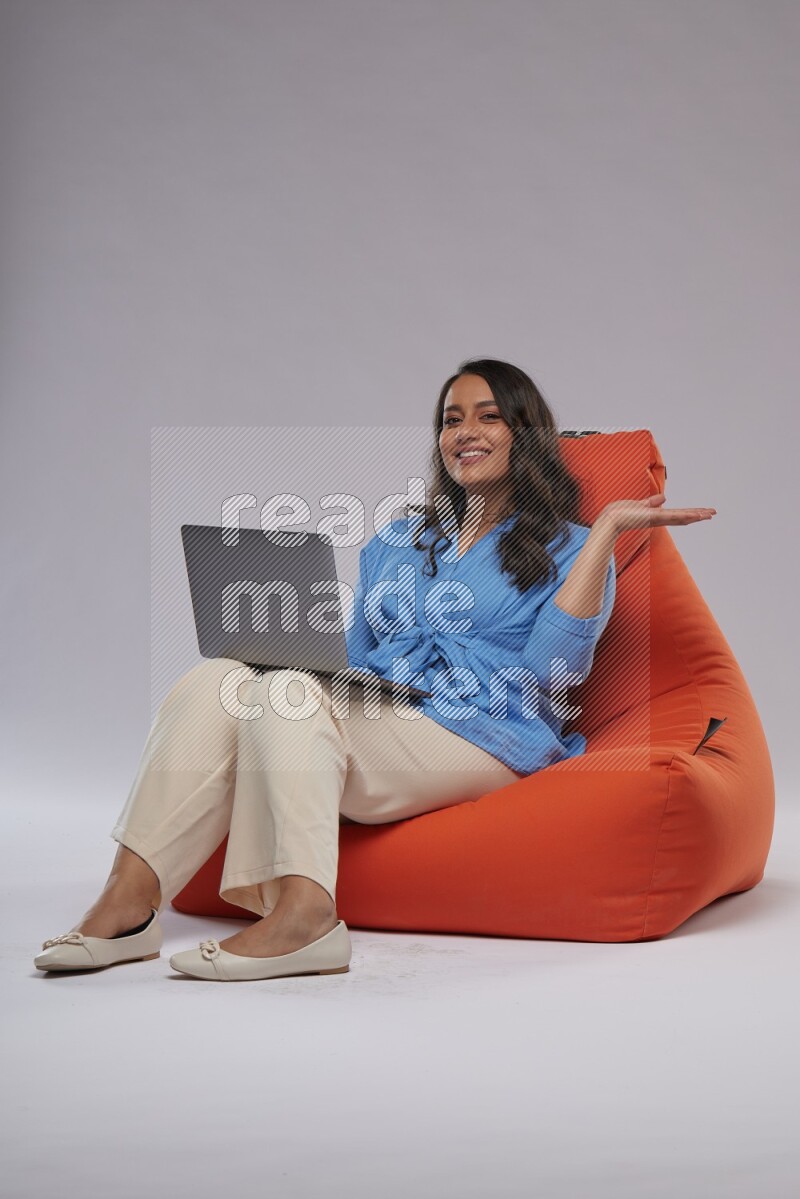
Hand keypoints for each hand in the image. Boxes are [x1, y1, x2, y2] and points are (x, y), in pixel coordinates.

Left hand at [599, 494, 716, 535]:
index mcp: (657, 515)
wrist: (611, 519)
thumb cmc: (621, 513)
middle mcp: (660, 519)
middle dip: (698, 514)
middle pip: (683, 516)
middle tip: (713, 513)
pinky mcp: (654, 518)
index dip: (691, 512)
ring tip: (710, 514)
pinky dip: (685, 516)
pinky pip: (673, 516)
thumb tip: (664, 498)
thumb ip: (652, 502)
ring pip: (681, 517)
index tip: (703, 511)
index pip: (678, 513)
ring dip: (696, 515)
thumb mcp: (640, 504)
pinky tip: (695, 515)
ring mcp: (658, 519)